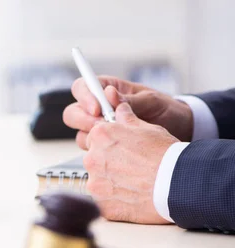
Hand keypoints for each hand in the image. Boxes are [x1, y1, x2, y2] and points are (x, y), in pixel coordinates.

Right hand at [63, 76, 193, 148]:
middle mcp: (98, 110)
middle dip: (84, 121)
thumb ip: (131, 100)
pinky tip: (119, 154)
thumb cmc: (168, 111)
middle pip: (73, 113)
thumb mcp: (154, 101)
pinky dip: (101, 154)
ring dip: (93, 140)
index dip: (84, 97)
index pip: (82, 88)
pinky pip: (92, 152)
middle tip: (101, 129)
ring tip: (116, 143)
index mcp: (107, 90)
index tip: (97, 109)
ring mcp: (99, 131)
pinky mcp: (104, 149)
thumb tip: (110, 94)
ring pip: (81, 135)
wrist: (180, 132)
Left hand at [84, 102, 178, 223]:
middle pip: (94, 160)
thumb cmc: (165, 154)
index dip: (109, 143)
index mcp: (100, 136)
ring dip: (111, 182)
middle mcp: (92, 158)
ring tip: (134, 183)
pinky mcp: (101, 204)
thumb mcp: (148, 128)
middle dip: (108, 163)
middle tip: (131, 168)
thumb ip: (127, 118)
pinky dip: (115, 201)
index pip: (94, 138)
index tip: (121, 149)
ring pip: (98, 181)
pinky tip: (132, 197)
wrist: (177, 184)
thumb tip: (119, 109)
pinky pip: (103, 201)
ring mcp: (95, 183)